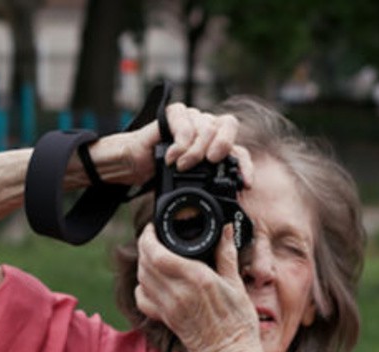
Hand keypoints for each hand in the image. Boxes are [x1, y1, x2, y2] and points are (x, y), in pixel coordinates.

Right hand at [100, 104, 253, 187]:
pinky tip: (171, 158)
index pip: (239, 150)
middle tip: (212, 162)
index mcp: (215, 144)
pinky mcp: (174, 113)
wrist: (134, 163)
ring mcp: (192, 118)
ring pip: (207, 127)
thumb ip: (208, 188)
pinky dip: (180, 145)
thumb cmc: (161, 172)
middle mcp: (206, 126)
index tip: (245, 184)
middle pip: (229, 125)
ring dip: (196, 152)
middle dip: (224, 145)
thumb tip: (228, 210)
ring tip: (182, 167)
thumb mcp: (189, 184)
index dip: (245, 166)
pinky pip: (185, 125)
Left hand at [133, 223, 260, 351]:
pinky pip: (142, 299)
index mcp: (196, 278)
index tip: (153, 228)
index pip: (157, 253)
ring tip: (154, 255)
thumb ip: (226, 253)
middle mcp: (178, 292)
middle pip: (145, 263)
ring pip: (141, 278)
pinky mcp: (165, 319)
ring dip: (143, 264)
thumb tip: (226, 228)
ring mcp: (169, 307)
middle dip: (145, 246)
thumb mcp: (236, 283)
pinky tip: (153, 281)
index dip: (148, 237)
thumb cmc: (238, 321)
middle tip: (154, 238)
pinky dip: (142, 287)